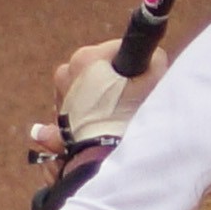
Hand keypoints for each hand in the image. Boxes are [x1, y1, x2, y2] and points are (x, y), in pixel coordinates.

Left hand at [21, 42, 150, 172]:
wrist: (104, 159)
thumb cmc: (128, 117)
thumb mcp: (153, 80)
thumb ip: (154, 60)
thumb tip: (151, 59)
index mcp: (86, 58)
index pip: (117, 50)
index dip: (133, 65)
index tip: (141, 79)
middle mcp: (66, 72)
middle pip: (99, 71)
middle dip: (114, 83)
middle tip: (130, 101)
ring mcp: (58, 98)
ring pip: (86, 92)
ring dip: (100, 102)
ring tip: (115, 119)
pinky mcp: (56, 123)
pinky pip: (76, 114)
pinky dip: (87, 120)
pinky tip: (100, 129)